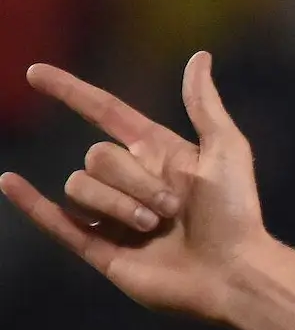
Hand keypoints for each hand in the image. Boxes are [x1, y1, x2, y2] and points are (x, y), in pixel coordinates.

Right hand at [1, 51, 278, 321]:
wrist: (235, 273)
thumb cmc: (237, 214)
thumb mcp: (226, 150)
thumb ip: (204, 105)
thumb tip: (200, 56)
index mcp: (158, 154)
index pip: (105, 112)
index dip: (72, 92)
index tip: (35, 73)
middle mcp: (132, 183)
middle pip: (96, 156)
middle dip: (133, 179)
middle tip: (173, 208)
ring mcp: (114, 217)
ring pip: (80, 187)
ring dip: (119, 205)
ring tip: (155, 227)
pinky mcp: (102, 250)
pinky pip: (57, 221)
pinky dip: (30, 203)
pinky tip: (8, 181)